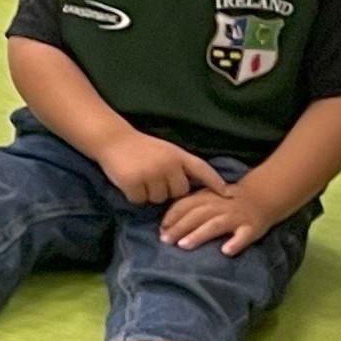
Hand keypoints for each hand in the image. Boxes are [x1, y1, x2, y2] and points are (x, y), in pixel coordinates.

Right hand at [98, 131, 226, 209]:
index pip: (202, 169)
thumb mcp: (165, 151)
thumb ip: (178, 165)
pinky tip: (128, 181)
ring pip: (158, 199)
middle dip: (167, 191)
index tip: (228, 194)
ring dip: (148, 194)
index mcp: (177, 154)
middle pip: (178, 192)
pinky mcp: (134, 182)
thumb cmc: (139, 147)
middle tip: (152, 179)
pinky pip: (140, 200)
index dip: (215, 182)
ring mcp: (151, 173)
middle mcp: (168, 164)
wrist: (112, 139)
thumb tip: (188, 188)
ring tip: (139, 178)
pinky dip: (133, 195)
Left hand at [158, 180, 276, 252]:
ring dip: (199, 235)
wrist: (261, 196)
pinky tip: (226, 251)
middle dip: (180, 227)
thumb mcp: (207, 197)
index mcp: (207, 197)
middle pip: (197, 215)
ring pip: (216, 225)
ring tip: (184, 245)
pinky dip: (236, 243)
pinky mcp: (252, 228)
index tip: (161, 230)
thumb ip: (189, 207)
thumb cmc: (226, 200)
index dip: (172, 217)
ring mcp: (237, 216)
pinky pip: (244, 236)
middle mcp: (221, 205)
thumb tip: (165, 226)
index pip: (186, 205)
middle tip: (166, 240)